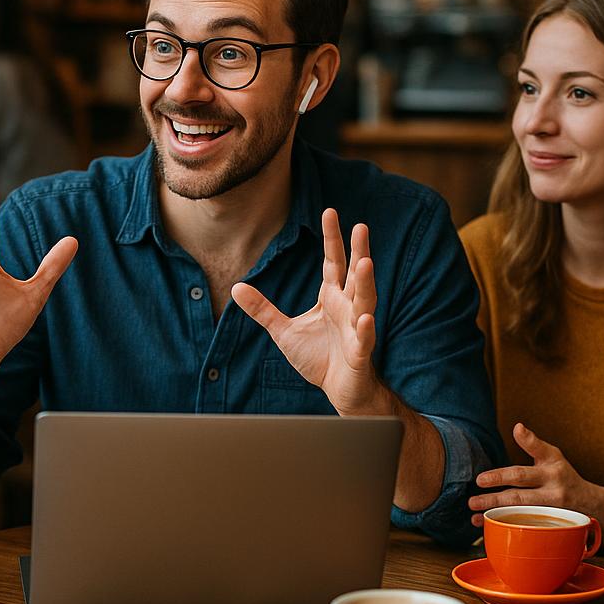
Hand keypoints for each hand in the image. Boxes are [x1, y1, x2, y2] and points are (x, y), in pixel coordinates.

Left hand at [232, 208, 380, 415]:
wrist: (340, 392)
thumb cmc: (318, 358)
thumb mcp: (283, 331)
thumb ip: (263, 309)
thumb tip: (237, 287)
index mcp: (331, 298)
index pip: (333, 262)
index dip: (332, 238)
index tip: (330, 212)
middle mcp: (348, 307)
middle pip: (354, 274)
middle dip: (358, 250)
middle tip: (361, 226)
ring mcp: (357, 328)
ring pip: (364, 301)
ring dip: (365, 283)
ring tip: (367, 263)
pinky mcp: (360, 352)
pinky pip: (363, 338)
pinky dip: (364, 328)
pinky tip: (365, 318)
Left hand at [468, 423, 603, 536]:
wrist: (592, 507)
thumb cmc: (563, 477)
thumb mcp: (553, 457)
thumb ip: (533, 445)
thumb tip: (517, 427)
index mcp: (553, 466)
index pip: (540, 451)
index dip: (528, 441)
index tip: (517, 430)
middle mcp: (553, 488)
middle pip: (522, 488)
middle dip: (498, 486)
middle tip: (478, 483)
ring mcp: (552, 510)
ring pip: (520, 510)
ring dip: (494, 510)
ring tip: (473, 510)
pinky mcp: (549, 526)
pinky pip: (523, 526)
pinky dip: (502, 524)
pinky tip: (484, 522)